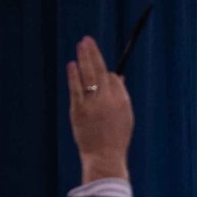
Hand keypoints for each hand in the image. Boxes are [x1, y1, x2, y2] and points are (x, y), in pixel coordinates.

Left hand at [67, 35, 133, 181]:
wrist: (104, 156)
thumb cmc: (115, 138)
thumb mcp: (124, 116)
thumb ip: (120, 96)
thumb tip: (117, 77)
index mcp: (122, 101)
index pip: (113, 78)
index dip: (105, 70)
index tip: (97, 61)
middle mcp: (108, 100)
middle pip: (101, 71)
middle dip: (94, 54)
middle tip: (88, 40)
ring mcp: (93, 104)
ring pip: (89, 76)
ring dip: (84, 59)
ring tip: (81, 45)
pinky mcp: (79, 111)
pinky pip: (77, 89)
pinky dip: (74, 76)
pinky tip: (72, 65)